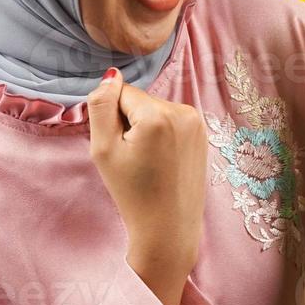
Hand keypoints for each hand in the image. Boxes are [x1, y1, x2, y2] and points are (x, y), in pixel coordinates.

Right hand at [86, 67, 208, 304]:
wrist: (168, 228)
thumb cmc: (132, 192)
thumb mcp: (103, 149)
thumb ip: (101, 106)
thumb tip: (111, 76)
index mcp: (159, 114)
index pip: (120, 93)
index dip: (111, 119)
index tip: (119, 147)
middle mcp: (183, 111)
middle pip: (140, 101)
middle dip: (130, 122)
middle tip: (133, 159)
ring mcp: (197, 122)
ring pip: (155, 111)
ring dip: (146, 129)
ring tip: (148, 162)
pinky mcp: (203, 133)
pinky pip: (171, 122)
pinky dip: (161, 136)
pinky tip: (162, 162)